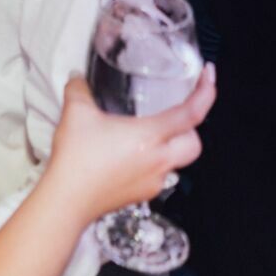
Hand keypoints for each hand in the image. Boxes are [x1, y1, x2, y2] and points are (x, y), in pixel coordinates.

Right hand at [44, 68, 215, 221]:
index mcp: (150, 136)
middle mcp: (158, 160)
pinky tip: (128, 156)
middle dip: (192, 127)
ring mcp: (152, 181)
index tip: (208, 76)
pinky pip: (157, 175)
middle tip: (177, 113)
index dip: (206, 92)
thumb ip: (79, 89)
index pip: (191, 114)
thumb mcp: (76, 113)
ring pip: (176, 161)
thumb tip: (78, 77)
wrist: (68, 198)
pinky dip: (151, 163)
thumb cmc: (78, 159)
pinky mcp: (141, 194)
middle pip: (195, 144)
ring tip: (146, 135)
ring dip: (169, 146)